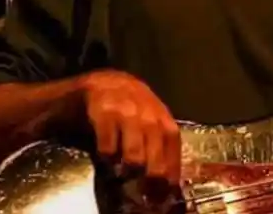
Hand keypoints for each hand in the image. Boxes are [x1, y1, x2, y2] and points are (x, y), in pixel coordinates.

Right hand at [79, 70, 180, 184]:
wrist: (100, 82)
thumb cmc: (128, 105)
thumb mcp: (150, 116)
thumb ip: (159, 140)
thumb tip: (168, 176)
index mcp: (162, 117)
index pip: (173, 145)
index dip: (171, 169)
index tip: (167, 189)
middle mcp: (148, 115)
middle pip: (156, 155)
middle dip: (152, 177)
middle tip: (145, 190)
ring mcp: (127, 114)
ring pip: (135, 155)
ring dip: (130, 169)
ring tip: (124, 172)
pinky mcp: (105, 114)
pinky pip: (109, 147)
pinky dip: (109, 157)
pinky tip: (107, 156)